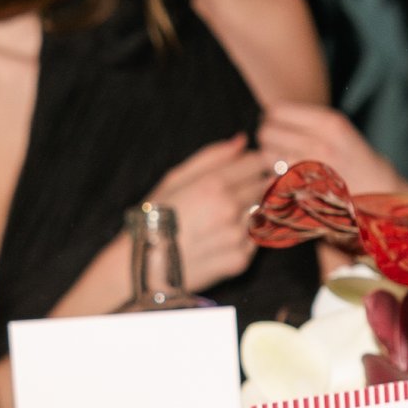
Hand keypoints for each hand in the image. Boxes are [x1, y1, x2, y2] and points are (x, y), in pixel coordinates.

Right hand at [149, 131, 273, 288]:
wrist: (142, 266)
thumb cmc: (154, 217)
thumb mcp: (175, 178)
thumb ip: (212, 157)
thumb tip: (242, 140)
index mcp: (214, 184)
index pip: (259, 162)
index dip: (254, 162)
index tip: (245, 168)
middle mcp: (230, 209)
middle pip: (265, 186)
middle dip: (255, 185)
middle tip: (232, 194)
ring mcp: (237, 236)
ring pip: (262, 212)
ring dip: (251, 211)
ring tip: (220, 219)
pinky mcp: (240, 260)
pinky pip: (255, 239)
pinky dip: (245, 236)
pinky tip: (219, 238)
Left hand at [256, 101, 407, 200]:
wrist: (379, 192)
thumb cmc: (354, 158)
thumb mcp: (338, 130)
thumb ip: (306, 121)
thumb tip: (266, 117)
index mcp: (328, 122)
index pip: (276, 110)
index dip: (272, 118)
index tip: (279, 126)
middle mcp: (319, 143)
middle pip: (266, 132)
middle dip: (269, 139)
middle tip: (280, 146)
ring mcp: (312, 169)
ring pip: (266, 156)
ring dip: (270, 160)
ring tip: (286, 163)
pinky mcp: (306, 191)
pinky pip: (272, 180)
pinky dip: (274, 181)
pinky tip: (288, 180)